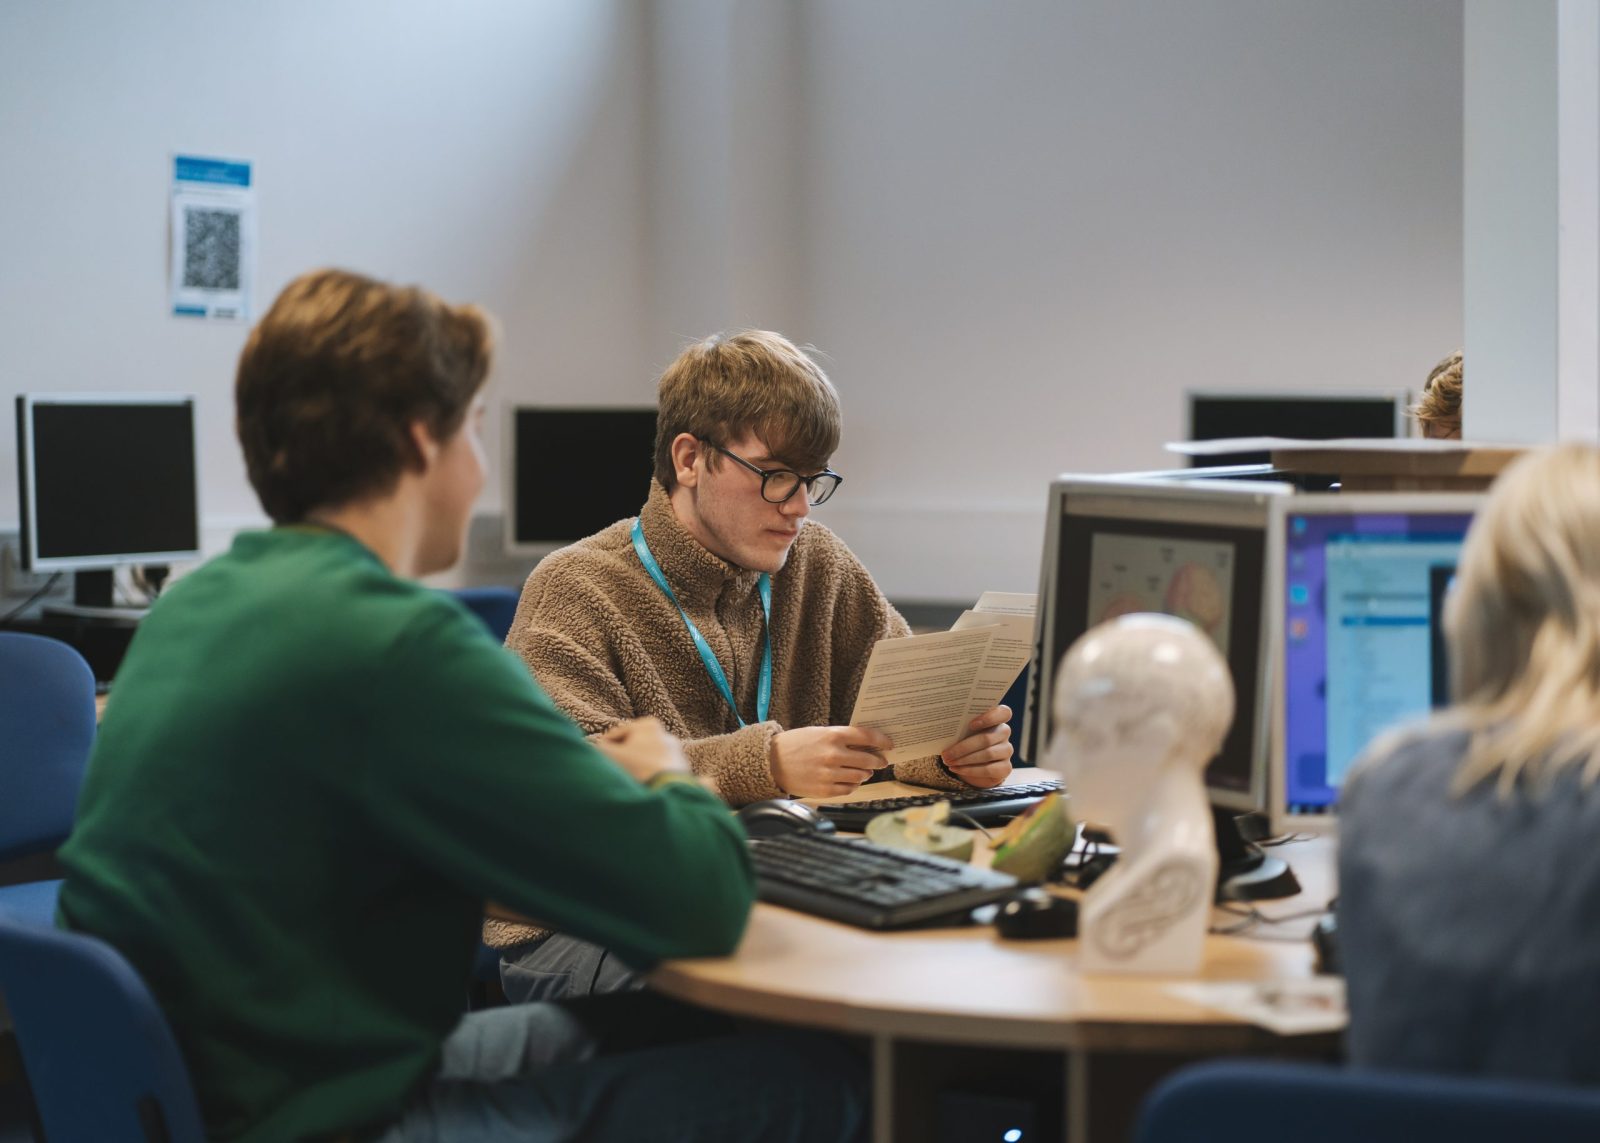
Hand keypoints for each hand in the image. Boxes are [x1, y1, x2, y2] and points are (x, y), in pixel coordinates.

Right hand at [594, 717, 691, 784]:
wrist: (668, 791)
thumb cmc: (638, 769)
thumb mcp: (610, 756)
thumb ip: (600, 748)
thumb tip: (599, 749)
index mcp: (648, 724)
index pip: (616, 735)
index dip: (604, 748)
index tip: (601, 760)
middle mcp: (665, 734)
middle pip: (633, 746)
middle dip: (623, 757)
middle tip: (615, 771)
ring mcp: (676, 751)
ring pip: (646, 758)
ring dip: (636, 767)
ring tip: (630, 780)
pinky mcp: (682, 768)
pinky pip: (658, 769)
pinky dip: (650, 775)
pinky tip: (644, 785)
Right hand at [769, 725, 892, 797]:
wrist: (771, 762)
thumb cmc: (797, 744)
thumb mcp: (820, 733)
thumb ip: (843, 738)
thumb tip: (868, 745)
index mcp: (832, 736)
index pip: (867, 736)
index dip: (882, 740)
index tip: (890, 744)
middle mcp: (833, 755)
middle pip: (869, 759)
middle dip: (878, 760)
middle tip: (881, 761)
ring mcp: (829, 774)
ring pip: (861, 776)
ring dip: (866, 773)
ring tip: (864, 771)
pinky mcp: (825, 790)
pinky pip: (849, 789)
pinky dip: (853, 785)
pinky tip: (850, 780)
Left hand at [941, 705, 1013, 787]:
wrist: (972, 762)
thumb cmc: (965, 738)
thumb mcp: (963, 730)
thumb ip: (959, 725)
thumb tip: (943, 726)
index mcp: (996, 718)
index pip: (1004, 713)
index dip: (989, 718)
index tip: (970, 724)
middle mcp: (1004, 732)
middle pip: (987, 738)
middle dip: (964, 747)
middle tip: (946, 754)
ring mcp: (1007, 750)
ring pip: (988, 754)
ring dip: (965, 759)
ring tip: (949, 762)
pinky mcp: (1005, 767)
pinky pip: (989, 769)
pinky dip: (970, 770)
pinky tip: (956, 769)